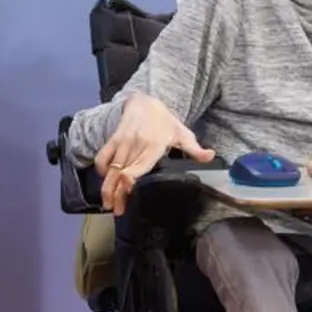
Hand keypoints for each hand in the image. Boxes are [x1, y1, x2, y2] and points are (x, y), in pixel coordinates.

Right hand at [94, 93, 216, 215]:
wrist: (144, 100)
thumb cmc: (165, 121)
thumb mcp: (182, 133)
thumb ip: (194, 148)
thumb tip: (211, 156)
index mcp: (154, 145)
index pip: (140, 163)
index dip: (131, 176)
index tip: (127, 188)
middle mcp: (136, 144)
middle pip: (123, 171)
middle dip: (117, 192)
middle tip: (117, 210)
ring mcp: (122, 142)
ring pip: (111, 168)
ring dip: (107, 187)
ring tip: (109, 204)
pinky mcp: (113, 139)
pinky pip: (103, 157)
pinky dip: (101, 170)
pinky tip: (105, 182)